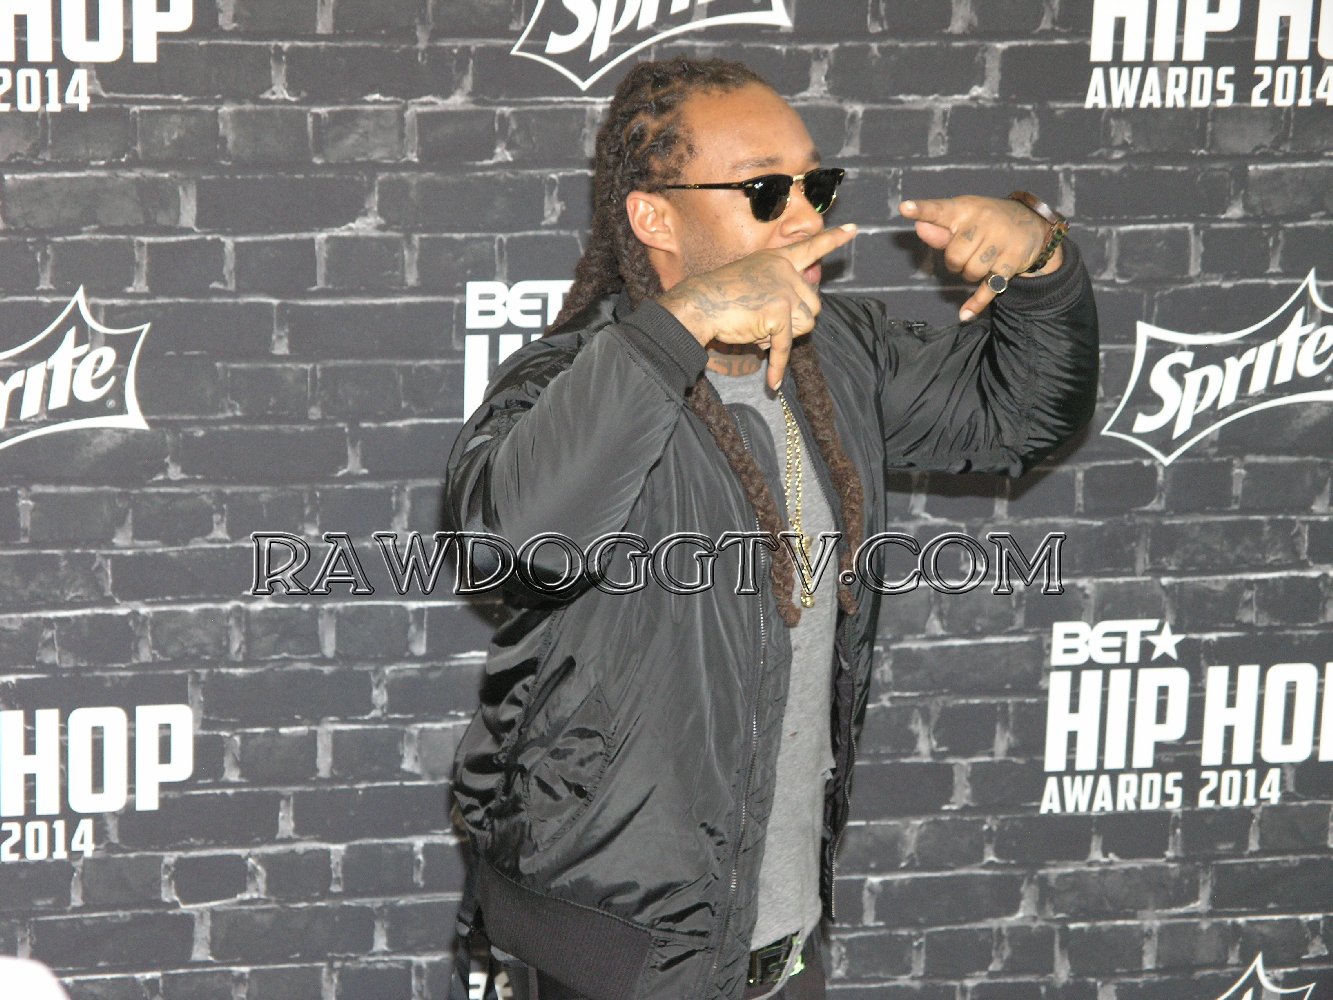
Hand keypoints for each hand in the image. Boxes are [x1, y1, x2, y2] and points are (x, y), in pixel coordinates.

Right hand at [658, 224, 858, 389]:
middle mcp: (785, 271)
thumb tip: (808, 313)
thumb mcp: (753, 280)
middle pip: (814, 305)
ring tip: (757, 331)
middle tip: (766, 324)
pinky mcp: (779, 313)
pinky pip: (785, 347)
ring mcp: (784, 290)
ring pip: (806, 326)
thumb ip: (780, 288)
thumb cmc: (718, 297)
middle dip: (796, 322)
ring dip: (785, 337)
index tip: (853, 228)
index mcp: (778, 259)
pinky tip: (773, 383)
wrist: (698, 304)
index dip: (833, 239)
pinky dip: (778, 366)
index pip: (811, 247)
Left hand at [899, 195, 1057, 321]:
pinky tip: (964, 313)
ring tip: (980, 262)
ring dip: (969, 274)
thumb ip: (940, 229)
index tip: (905, 208)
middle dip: (955, 262)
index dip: (922, 210)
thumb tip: (920, 228)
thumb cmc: (987, 223)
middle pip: (954, 255)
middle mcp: (984, 222)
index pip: (940, 210)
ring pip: (970, 272)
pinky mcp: (1012, 262)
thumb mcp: (964, 219)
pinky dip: (976, 302)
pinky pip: (989, 288)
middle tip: (966, 254)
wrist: (1031, 226)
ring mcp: (1001, 241)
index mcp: (965, 208)